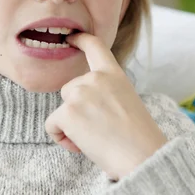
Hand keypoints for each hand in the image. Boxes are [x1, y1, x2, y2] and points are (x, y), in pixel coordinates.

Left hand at [45, 33, 166, 180]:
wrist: (143, 156)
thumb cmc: (139, 139)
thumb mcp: (127, 102)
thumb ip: (105, 94)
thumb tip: (83, 105)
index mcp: (114, 75)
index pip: (96, 47)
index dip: (81, 40)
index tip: (71, 37)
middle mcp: (95, 79)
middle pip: (69, 89)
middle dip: (77, 110)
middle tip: (99, 131)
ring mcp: (80, 93)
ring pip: (62, 108)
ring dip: (70, 126)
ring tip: (94, 140)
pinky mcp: (67, 112)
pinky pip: (52, 125)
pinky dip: (61, 139)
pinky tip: (81, 147)